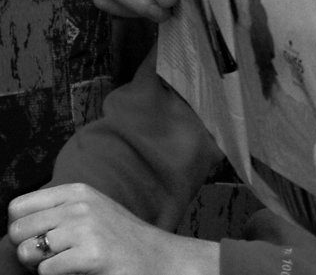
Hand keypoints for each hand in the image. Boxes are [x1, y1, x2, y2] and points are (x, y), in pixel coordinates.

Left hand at [6, 184, 216, 274]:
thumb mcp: (90, 211)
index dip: (22, 229)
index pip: (18, 207)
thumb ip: (57, 211)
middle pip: (17, 230)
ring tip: (65, 264)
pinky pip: (46, 271)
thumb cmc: (118, 239)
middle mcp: (80, 205)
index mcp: (77, 191)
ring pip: (27, 251)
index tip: (40, 239)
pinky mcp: (91, 254)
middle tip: (51, 257)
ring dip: (40, 266)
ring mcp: (86, 228)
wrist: (157, 257)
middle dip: (28, 249)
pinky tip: (79, 271)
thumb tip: (15, 224)